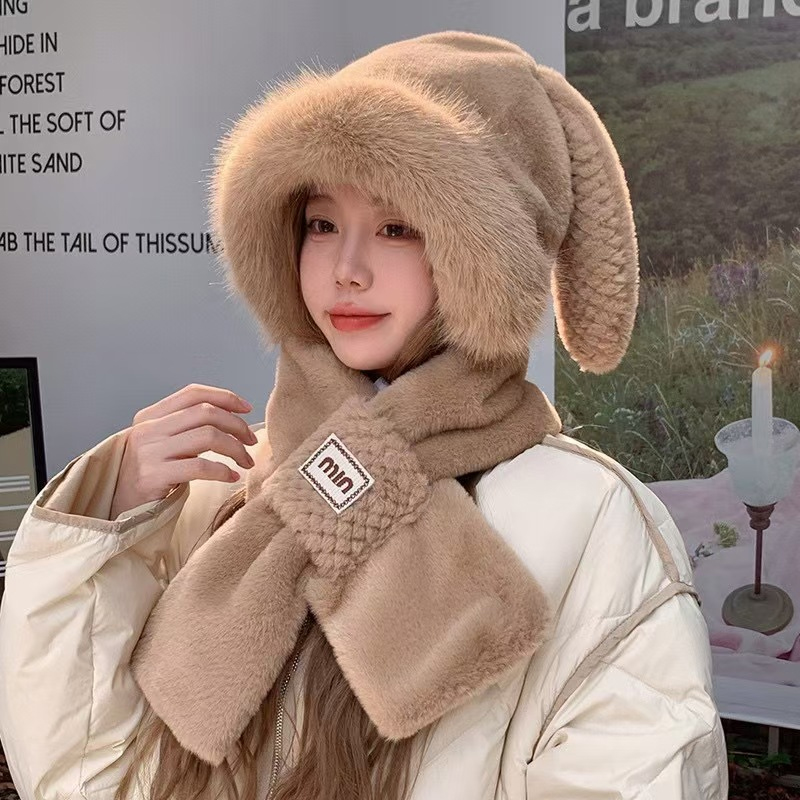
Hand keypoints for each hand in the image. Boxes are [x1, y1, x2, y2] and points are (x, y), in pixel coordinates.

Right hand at [109, 384, 258, 519]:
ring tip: (246, 461)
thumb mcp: (161, 443)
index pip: (193, 393)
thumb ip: (186, 426)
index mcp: (150, 415)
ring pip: (208, 436)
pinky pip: (200, 467)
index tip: (247, 408)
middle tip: (251, 441)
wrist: (121, 508)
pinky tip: (232, 477)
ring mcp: (150, 452)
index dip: (224, 397)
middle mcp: (148, 429)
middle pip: (206, 412)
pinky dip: (223, 471)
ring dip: (236, 448)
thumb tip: (233, 417)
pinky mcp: (154, 476)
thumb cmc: (151, 475)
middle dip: (237, 425)